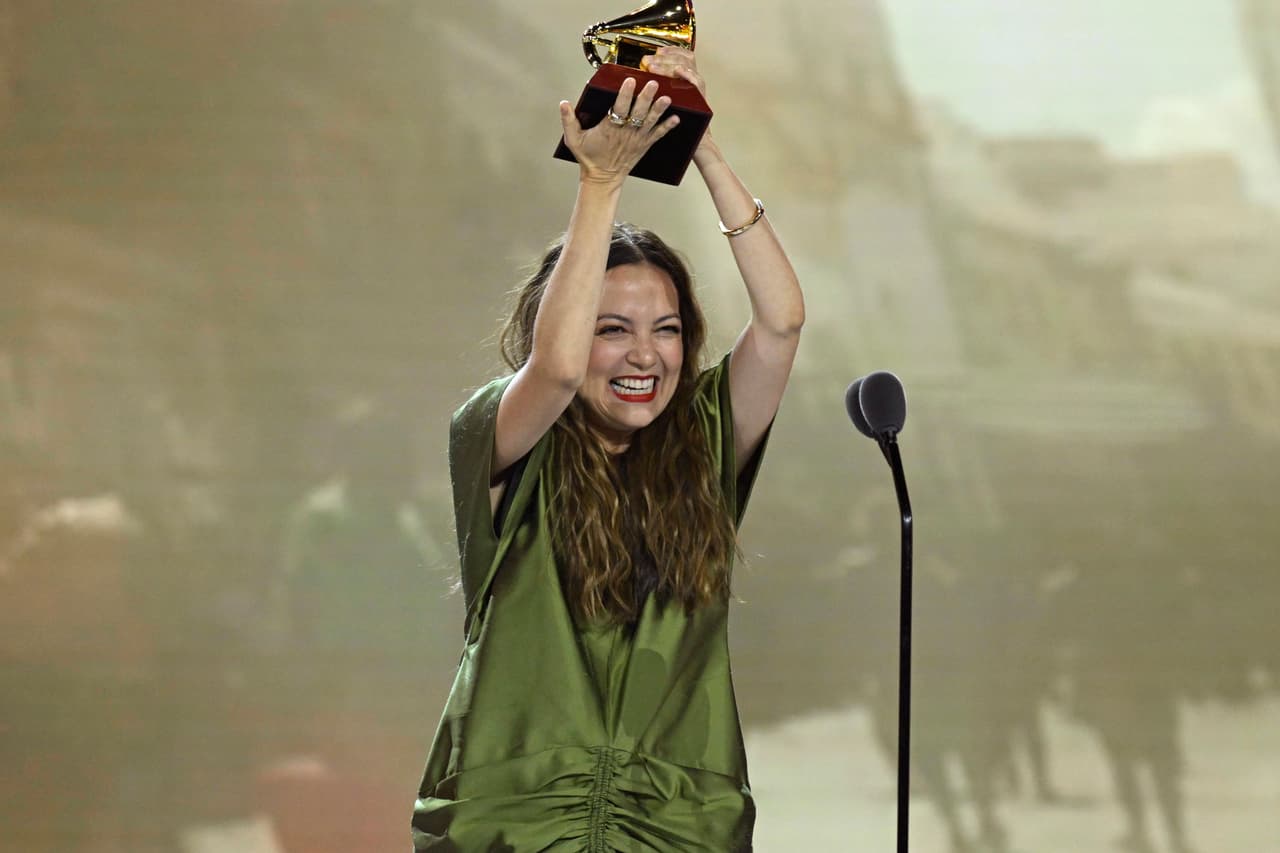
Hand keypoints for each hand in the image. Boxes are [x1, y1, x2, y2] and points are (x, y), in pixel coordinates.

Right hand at [559, 78, 679, 185]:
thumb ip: (568, 120)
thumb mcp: (573, 140)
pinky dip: (667, 127)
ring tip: (667, 98)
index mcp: (609, 129)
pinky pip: (658, 135)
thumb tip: (563, 103)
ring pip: (650, 122)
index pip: (619, 108)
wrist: (603, 178)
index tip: (630, 81)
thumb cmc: (589, 157)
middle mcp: (625, 133)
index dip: (625, 94)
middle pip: (638, 112)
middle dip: (646, 98)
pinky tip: (676, 118)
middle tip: (654, 84)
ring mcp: (637, 139)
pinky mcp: (644, 145)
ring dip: (659, 110)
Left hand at [640, 47, 713, 159]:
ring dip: (671, 63)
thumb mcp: (669, 106)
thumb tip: (643, 75)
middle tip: (650, 60)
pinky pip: (697, 84)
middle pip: (686, 58)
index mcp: (686, 82)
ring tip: (655, 65)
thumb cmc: (681, 128)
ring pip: (689, 67)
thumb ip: (660, 91)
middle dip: (667, 56)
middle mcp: (694, 83)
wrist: (697, 145)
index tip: (656, 51)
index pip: (683, 57)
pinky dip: (689, 74)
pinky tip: (679, 71)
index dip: (671, 51)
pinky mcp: (700, 100)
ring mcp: (698, 90)